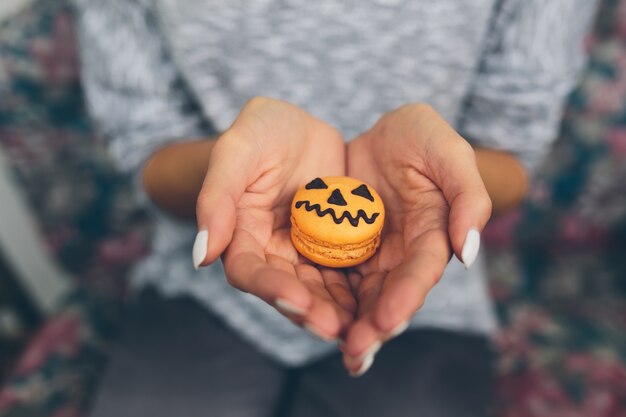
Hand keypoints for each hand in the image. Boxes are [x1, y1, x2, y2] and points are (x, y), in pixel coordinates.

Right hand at [194, 97, 355, 339]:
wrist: (298, 129)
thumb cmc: (260, 132)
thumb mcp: (238, 150)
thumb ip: (217, 197)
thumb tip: (201, 255)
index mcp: (243, 236)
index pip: (250, 271)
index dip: (270, 289)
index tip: (296, 301)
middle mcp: (274, 253)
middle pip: (289, 291)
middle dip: (312, 311)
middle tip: (336, 329)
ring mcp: (307, 252)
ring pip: (322, 290)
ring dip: (340, 312)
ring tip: (363, 328)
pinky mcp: (337, 247)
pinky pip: (350, 273)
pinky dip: (364, 291)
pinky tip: (384, 303)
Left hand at [341, 104, 491, 374]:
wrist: (383, 135)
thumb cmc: (421, 138)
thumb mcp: (448, 152)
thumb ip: (467, 197)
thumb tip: (470, 252)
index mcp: (430, 235)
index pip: (419, 272)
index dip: (405, 297)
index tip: (387, 322)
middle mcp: (400, 255)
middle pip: (389, 296)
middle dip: (374, 327)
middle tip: (355, 352)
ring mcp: (370, 256)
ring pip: (359, 297)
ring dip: (349, 326)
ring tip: (338, 351)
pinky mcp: (341, 250)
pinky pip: (330, 278)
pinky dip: (322, 301)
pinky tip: (308, 320)